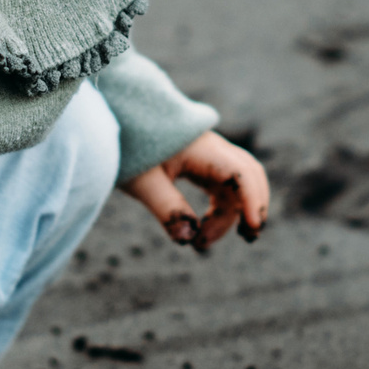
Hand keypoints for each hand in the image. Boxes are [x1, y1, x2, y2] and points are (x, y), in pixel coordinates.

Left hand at [122, 130, 269, 253]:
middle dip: (252, 207)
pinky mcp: (202, 165)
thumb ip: (167, 209)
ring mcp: (210, 157)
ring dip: (228, 215)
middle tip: (246, 239)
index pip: (241, 172)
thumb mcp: (143, 182)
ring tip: (201, 244)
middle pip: (248, 177)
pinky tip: (204, 230)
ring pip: (236, 187)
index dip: (252, 200)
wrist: (116, 124)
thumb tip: (188, 238)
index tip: (252, 228)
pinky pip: (223, 189)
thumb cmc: (128, 149)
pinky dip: (220, 211)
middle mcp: (213, 150)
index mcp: (203, 149)